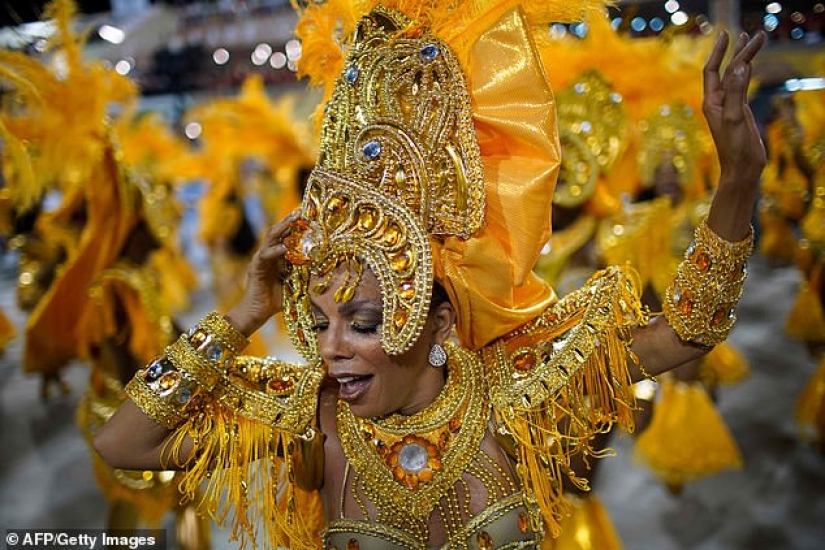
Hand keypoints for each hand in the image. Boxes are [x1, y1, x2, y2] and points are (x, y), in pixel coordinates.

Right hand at [226, 209, 301, 335]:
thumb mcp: (296, 284)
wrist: (258, 313)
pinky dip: (276, 251)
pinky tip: (285, 247)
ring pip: (271, 238)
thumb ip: (304, 275)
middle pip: (278, 232)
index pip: (286, 236)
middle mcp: (268, 254)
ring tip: (294, 219)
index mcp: (277, 256)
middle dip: (290, 221)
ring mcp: (260, 259)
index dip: (296, 226)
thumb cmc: (276, 300)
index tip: (309, 215)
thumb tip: (322, 269)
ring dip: (283, 228)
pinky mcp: (256, 268)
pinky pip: (266, 256)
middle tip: (302, 210)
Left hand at [703, 30, 766, 187]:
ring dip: (744, 58)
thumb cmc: (734, 147)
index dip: (718, 52)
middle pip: (727, 70)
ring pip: (736, 76)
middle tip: (754, 34)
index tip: (726, 35)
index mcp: (711, 102)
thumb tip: (739, 67)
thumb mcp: (735, 117)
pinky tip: (750, 63)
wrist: (741, 168)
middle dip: (739, 51)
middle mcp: (718, 101)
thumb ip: (736, 92)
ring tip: (754, 40)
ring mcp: (730, 105)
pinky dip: (747, 72)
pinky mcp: (740, 111)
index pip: (711, 70)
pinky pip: (742, 86)